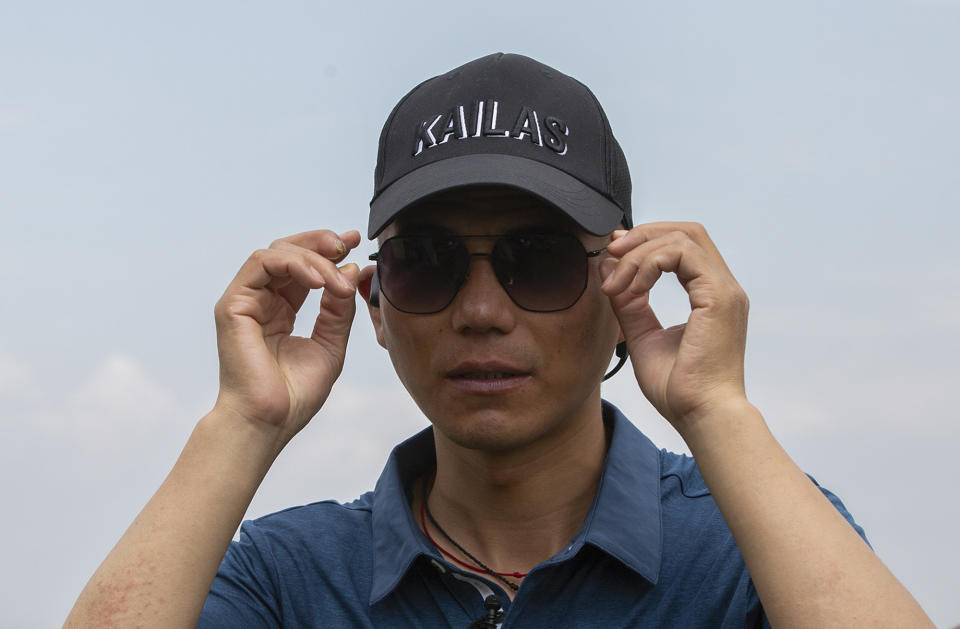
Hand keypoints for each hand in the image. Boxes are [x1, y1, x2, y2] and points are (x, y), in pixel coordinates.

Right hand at [212, 229, 369, 446]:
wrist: (268, 421)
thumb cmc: (294, 395)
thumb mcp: (331, 344)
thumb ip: (339, 308)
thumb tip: (350, 269)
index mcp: (282, 310)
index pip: (304, 268)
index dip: (329, 251)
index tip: (356, 242)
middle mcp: (262, 301)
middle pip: (288, 252)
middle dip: (320, 242)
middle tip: (348, 243)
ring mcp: (246, 301)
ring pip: (277, 253)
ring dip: (312, 258)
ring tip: (336, 277)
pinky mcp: (234, 304)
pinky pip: (261, 264)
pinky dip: (292, 264)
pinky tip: (318, 280)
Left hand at [600, 222, 748, 432]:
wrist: (701, 416)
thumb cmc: (680, 389)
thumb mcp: (643, 336)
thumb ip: (629, 302)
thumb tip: (609, 266)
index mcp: (711, 295)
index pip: (683, 246)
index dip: (647, 241)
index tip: (614, 253)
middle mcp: (723, 287)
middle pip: (686, 231)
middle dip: (643, 234)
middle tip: (611, 250)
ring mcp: (725, 289)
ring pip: (682, 237)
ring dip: (640, 252)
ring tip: (616, 281)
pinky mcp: (719, 296)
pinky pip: (682, 254)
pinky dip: (649, 263)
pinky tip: (631, 288)